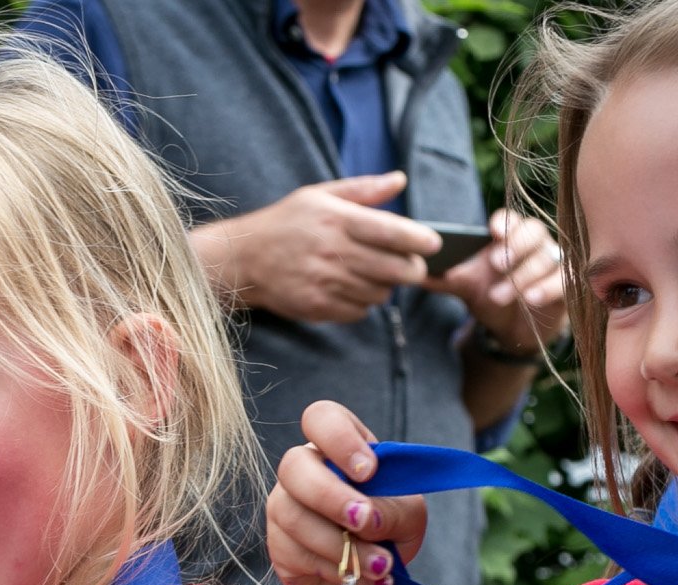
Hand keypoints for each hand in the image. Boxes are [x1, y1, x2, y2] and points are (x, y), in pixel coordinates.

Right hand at [192, 172, 440, 323]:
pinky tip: (350, 288)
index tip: (434, 243)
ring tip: (372, 274)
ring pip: (381, 293)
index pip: (393, 232)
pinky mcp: (318, 306)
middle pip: (396, 269)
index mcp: (337, 219)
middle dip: (412, 269)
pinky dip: (363, 303)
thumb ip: (363, 190)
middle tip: (412, 265)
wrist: (243, 258)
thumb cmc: (286, 222)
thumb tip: (400, 179)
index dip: (420, 240)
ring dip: (385, 286)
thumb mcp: (319, 195)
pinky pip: (360, 311)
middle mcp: (333, 251)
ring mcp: (326, 282)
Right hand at [266, 400, 428, 584]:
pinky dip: (337, 570)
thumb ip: (391, 509)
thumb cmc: (389, 534)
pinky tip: (363, 580)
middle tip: (365, 523)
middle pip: (293, 466)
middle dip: (331, 497)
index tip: (369, 471)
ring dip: (342, 546)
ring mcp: (285, 507)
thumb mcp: (408, 516)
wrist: (373, 582)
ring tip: (381, 567)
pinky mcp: (279, 546)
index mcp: (338, 449)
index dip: (339, 438)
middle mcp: (304, 471)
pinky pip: (297, 554)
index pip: (321, 418)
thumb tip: (365, 517)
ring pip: (294, 517)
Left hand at [430, 209, 568, 359]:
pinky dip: (547, 288)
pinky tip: (531, 298)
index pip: (510, 219)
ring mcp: (553, 263)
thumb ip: (445, 279)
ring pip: (546, 258)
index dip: (504, 222)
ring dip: (522, 276)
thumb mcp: (467, 288)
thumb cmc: (491, 298)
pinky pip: (564, 280)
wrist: (514, 330)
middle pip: (533, 232)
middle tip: (496, 263)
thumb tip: (413, 273)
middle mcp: (534, 244)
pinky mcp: (565, 285)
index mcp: (508, 236)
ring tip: (501, 296)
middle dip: (514, 247)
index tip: (493, 232)